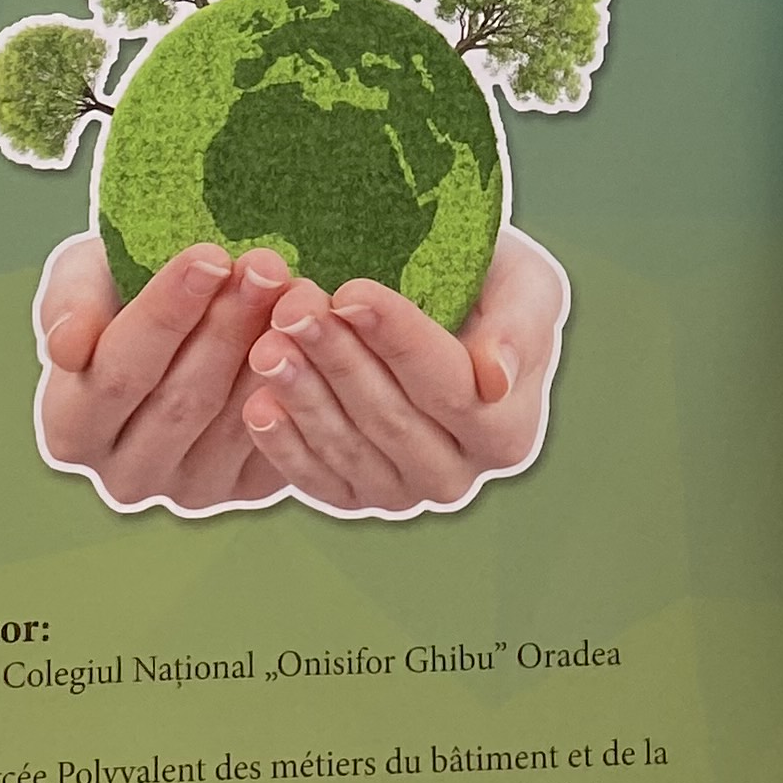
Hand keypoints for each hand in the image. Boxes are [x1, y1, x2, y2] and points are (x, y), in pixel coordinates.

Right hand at [34, 233, 293, 513]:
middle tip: (267, 263)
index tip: (210, 254)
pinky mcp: (247, 489)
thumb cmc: (120, 290)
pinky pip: (278, 437)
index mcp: (71, 431)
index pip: (118, 375)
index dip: (166, 313)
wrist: (181, 318)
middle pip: (182, 400)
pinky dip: (300, 383)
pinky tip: (316, 331)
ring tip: (295, 286)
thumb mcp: (82, 277)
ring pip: (235, 419)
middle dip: (228, 323)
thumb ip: (68, 305)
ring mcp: (189, 491)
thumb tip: (69, 347)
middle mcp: (125, 477)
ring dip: (271, 348)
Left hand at [237, 227, 569, 518]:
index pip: (449, 385)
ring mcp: (403, 494)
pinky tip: (257, 404)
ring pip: (348, 448)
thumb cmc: (491, 285)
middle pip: (391, 418)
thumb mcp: (526, 285)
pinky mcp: (353, 496)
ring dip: (303, 396)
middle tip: (292, 308)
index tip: (351, 291)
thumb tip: (496, 379)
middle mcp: (459, 476)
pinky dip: (284, 444)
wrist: (448, 306)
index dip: (398, 338)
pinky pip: (316, 477)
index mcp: (509, 431)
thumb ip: (520, 327)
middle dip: (338, 359)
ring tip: (267, 345)